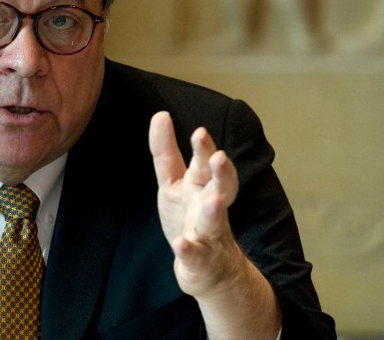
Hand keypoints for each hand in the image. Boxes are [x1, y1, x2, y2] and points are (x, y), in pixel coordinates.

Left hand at [148, 111, 243, 298]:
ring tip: (214, 200)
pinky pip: (197, 256)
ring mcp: (208, 235)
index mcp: (202, 187)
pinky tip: (182, 244)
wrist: (212, 270)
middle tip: (219, 157)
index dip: (203, 149)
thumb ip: (166, 152)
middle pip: (222, 187)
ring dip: (214, 210)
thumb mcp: (174, 183)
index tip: (198, 132)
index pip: (204, 164)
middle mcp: (211, 208)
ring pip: (215, 221)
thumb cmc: (191, 218)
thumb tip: (160, 114)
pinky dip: (190, 251)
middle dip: (222, 172)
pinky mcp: (201, 261)